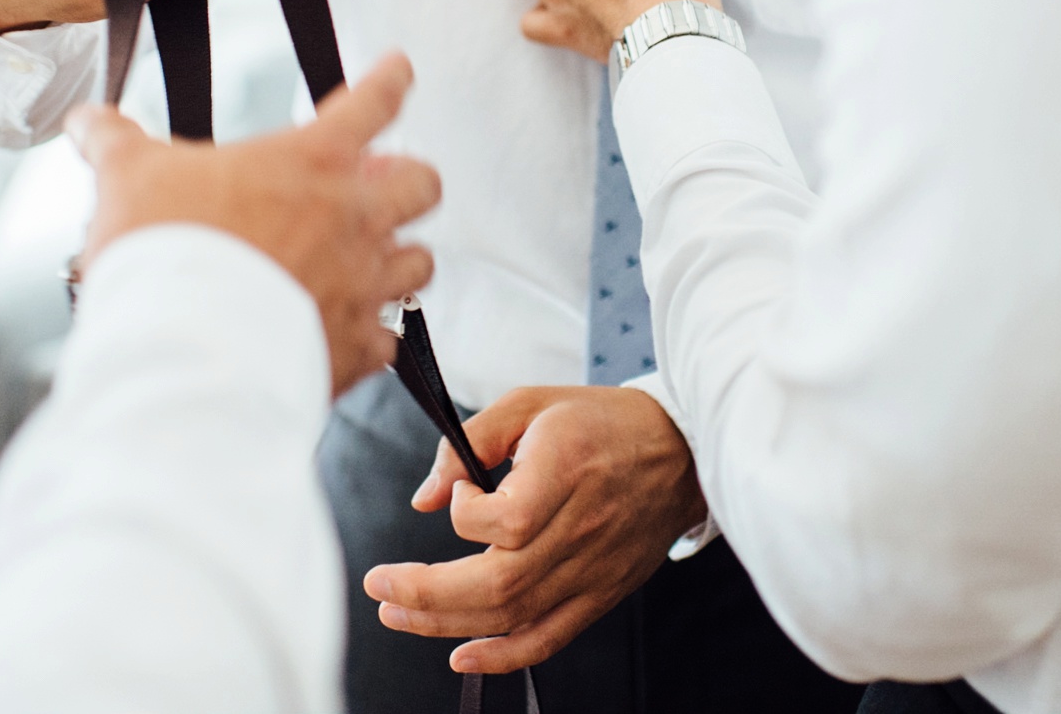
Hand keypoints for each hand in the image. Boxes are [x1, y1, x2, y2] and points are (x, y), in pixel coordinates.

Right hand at [66, 54, 440, 397]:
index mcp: (312, 161)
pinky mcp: (357, 348)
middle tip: (379, 185)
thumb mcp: (129, 176)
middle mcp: (353, 218)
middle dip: (408, 180)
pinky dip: (373, 335)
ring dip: (399, 258)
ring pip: (419, 263)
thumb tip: (85, 119)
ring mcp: (362, 285)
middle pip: (422, 184)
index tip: (399, 69)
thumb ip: (113, 141)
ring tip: (372, 261)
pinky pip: (388, 339)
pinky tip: (351, 334)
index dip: (391, 79)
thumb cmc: (165, 252)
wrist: (183, 350)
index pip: (374, 101)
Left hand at [363, 386, 706, 673]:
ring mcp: (592, 569)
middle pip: (498, 583)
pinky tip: (463, 654)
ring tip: (398, 611)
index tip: (461, 491)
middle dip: (426, 592)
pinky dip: (503, 656)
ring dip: (445, 622)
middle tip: (379, 584)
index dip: (464, 512)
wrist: (681, 452)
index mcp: (565, 472)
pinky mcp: (600, 593)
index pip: (504, 519)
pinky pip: (549, 637)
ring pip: (513, 615)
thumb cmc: (601, 422)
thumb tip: (426, 497)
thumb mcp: (532, 403)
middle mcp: (581, 528)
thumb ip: (470, 441)